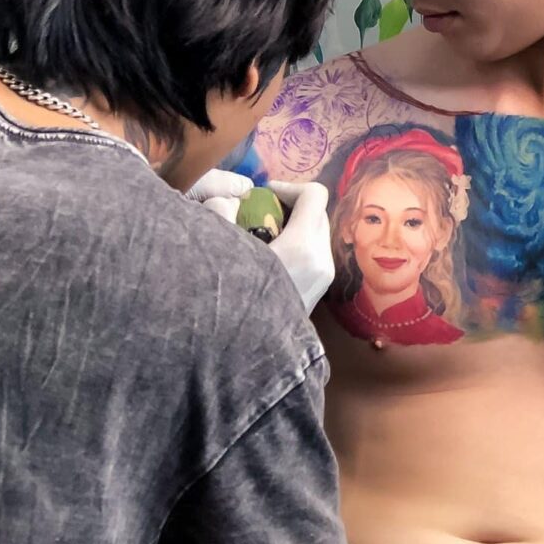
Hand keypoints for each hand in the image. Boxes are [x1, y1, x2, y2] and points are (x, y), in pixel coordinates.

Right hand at [186, 172, 334, 311]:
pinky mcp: (320, 290)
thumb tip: (229, 199)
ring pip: (317, 232)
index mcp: (303, 246)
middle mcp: (321, 259)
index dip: (287, 187)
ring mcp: (324, 276)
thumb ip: (220, 215)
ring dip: (293, 225)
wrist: (249, 356)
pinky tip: (268, 259)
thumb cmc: (231, 301)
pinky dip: (296, 244)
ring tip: (261, 236)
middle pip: (317, 212)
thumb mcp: (219, 253)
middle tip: (259, 212)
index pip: (314, 195)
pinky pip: (314, 252)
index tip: (262, 195)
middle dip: (290, 205)